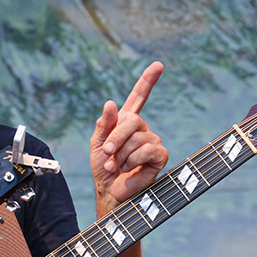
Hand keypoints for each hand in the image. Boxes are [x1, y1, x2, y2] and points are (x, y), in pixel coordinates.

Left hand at [90, 62, 168, 213]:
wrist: (110, 191)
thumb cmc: (103, 169)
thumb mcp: (96, 144)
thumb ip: (103, 124)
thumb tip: (111, 103)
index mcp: (126, 122)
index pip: (139, 96)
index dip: (148, 80)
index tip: (158, 65)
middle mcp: (142, 129)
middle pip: (132, 120)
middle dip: (115, 138)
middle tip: (108, 153)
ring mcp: (152, 141)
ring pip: (137, 138)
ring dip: (121, 155)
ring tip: (118, 165)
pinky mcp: (160, 155)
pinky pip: (147, 149)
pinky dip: (134, 160)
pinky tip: (129, 168)